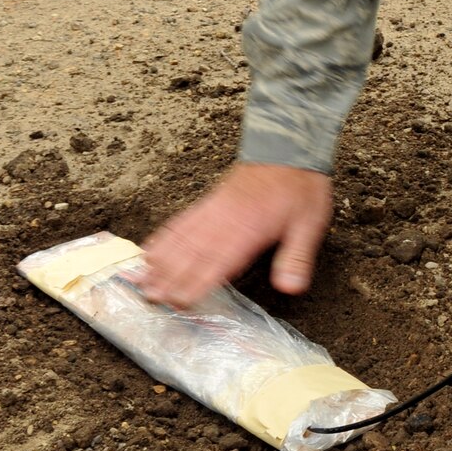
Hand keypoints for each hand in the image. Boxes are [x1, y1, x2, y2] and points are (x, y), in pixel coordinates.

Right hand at [138, 162, 333, 308]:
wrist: (288, 147)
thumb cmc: (300, 187)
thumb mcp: (310, 223)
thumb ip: (297, 257)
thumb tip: (291, 288)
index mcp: (249, 230)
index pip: (217, 263)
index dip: (197, 284)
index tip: (180, 303)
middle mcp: (225, 221)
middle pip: (191, 253)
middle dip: (169, 277)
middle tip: (150, 297)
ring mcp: (214, 209)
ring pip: (181, 238)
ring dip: (160, 260)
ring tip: (142, 279)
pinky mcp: (210, 201)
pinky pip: (181, 220)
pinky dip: (164, 236)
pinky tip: (150, 248)